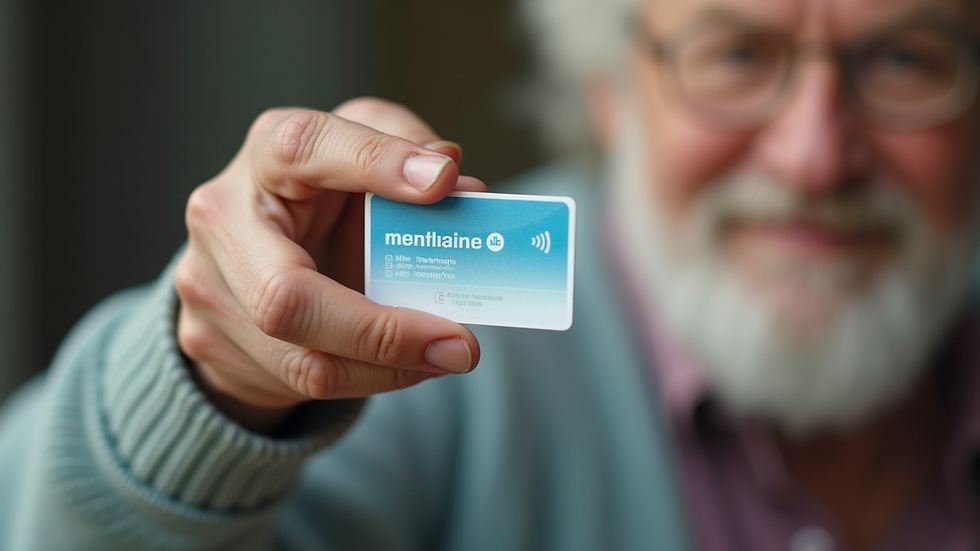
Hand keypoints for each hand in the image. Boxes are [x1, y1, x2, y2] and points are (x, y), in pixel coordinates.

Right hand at [174, 98, 483, 431]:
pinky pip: (303, 382)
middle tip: (458, 343)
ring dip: (388, 368)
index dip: (372, 163)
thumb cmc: (319, 193)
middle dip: (382, 331)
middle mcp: (224, 218)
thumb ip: (414, 150)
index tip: (441, 182)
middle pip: (286, 295)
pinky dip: (370, 378)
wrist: (251, 253)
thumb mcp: (365, 149)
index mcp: (266, 156)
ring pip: (302, 360)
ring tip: (446, 356)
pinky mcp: (213, 343)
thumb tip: (462, 189)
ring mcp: (210, 288)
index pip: (308, 149)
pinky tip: (406, 364)